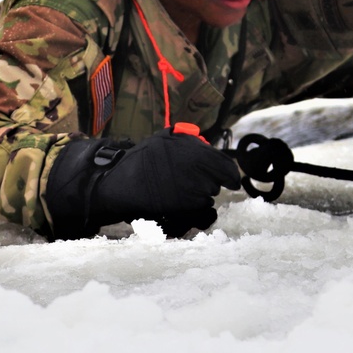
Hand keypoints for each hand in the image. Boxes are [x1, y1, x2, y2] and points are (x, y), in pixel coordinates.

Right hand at [45, 126, 240, 238]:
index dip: (229, 174)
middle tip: (190, 182)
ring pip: (209, 199)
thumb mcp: (165, 139)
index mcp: (194, 151)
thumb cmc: (141, 160)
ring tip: (178, 192)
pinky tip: (177, 204)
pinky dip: (192, 211)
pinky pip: (199, 213)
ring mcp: (192, 191)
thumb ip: (189, 141)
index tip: (231, 181)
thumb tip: (209, 146)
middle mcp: (197, 169)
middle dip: (208, 183)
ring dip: (199, 197)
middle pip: (217, 183)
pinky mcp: (185, 209)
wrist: (121, 182)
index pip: (226, 165)